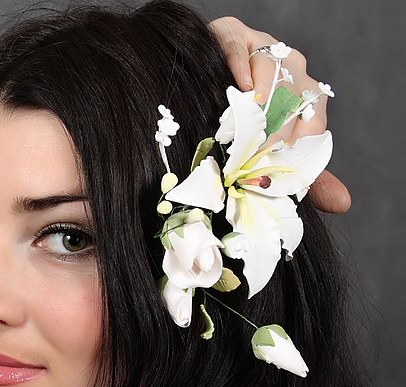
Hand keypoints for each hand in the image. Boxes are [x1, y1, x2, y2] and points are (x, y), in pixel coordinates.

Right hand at [209, 16, 350, 213]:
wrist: (191, 88)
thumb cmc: (234, 128)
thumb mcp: (270, 154)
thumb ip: (305, 177)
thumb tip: (343, 203)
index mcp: (303, 100)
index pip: (314, 116)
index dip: (302, 139)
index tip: (282, 162)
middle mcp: (289, 72)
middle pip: (295, 92)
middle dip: (279, 124)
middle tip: (260, 150)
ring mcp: (263, 49)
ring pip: (275, 67)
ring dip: (266, 94)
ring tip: (251, 120)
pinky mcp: (233, 35)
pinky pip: (239, 46)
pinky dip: (240, 65)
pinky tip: (239, 86)